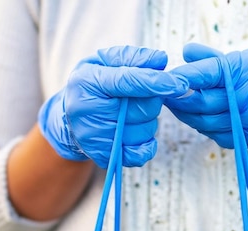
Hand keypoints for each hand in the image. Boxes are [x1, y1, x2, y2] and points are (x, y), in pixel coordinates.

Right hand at [38, 46, 188, 167]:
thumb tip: (161, 60)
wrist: (68, 117)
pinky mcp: (102, 156)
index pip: (127, 82)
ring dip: (149, 122)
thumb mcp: (104, 62)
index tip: (179, 83)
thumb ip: (133, 58)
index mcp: (88, 82)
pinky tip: (140, 134)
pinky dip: (147, 145)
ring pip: (144, 131)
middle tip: (144, 97)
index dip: (156, 82)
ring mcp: (94, 137)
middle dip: (152, 101)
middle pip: (141, 109)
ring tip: (135, 114)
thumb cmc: (92, 85)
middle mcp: (88, 111)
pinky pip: (138, 156)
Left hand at [164, 43, 247, 150]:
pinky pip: (218, 135)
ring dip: (187, 116)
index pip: (207, 73)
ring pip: (206, 123)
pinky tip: (199, 119)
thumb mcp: (246, 58)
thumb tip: (186, 52)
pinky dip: (204, 127)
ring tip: (177, 106)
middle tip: (164, 95)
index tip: (166, 78)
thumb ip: (213, 59)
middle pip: (202, 103)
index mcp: (245, 71)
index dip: (182, 77)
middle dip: (178, 100)